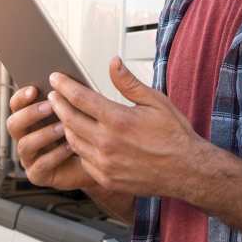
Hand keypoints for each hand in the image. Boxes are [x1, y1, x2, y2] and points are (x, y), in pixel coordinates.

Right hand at [5, 84, 95, 190]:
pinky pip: (40, 165)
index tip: (35, 88)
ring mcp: (29, 157)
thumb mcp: (79, 111)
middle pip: (13, 124)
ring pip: (25, 144)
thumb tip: (66, 79)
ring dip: (44, 134)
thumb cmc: (87, 132)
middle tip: (51, 106)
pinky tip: (70, 146)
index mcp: (31, 118)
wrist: (100, 162)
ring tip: (64, 127)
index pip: (16, 104)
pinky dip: (55, 155)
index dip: (21, 96)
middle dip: (30, 114)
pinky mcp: (37, 175)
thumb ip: (70, 97)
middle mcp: (25, 136)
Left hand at [47, 58, 213, 197]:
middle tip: (54, 95)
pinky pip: (82, 160)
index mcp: (118, 120)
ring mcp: (105, 163)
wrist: (187, 170)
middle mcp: (107, 143)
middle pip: (69, 119)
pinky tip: (81, 139)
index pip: (80, 98)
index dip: (64, 86)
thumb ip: (129, 83)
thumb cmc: (175, 135)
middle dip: (58, 104)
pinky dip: (78, 147)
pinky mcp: (106, 178)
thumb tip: (113, 63)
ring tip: (65, 115)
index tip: (56, 78)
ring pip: (72, 141)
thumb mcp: (156, 101)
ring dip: (65, 126)